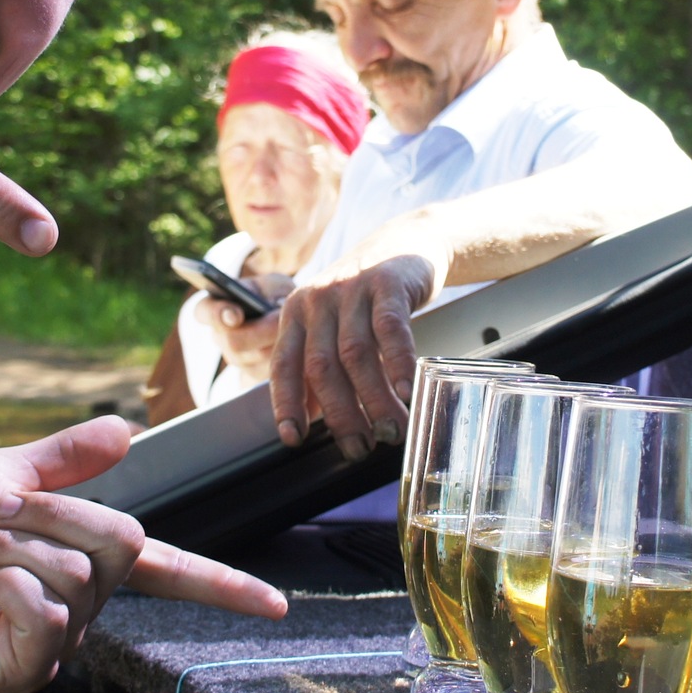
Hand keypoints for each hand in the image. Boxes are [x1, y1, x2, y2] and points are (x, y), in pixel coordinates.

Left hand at [0, 416, 285, 692]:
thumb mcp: (0, 475)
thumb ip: (65, 459)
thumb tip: (128, 431)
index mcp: (87, 563)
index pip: (171, 571)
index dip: (225, 587)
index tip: (278, 605)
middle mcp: (85, 605)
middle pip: (125, 539)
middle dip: (52, 510)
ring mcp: (57, 642)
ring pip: (82, 570)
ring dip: (12, 542)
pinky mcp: (25, 670)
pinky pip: (47, 610)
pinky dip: (4, 580)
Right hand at [205, 272, 292, 380]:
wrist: (290, 321)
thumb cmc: (276, 296)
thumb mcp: (273, 284)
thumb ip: (269, 292)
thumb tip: (272, 308)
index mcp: (215, 307)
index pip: (205, 311)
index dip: (217, 314)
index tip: (236, 314)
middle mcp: (220, 336)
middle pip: (233, 342)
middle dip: (261, 332)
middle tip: (282, 320)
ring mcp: (236, 359)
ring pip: (255, 359)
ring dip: (278, 345)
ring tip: (298, 330)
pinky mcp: (253, 377)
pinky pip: (268, 375)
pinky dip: (287, 361)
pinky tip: (302, 348)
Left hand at [269, 253, 437, 460]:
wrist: (404, 243)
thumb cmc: (365, 298)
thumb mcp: (334, 325)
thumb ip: (322, 367)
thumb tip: (311, 421)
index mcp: (296, 315)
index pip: (283, 365)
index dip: (286, 404)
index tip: (293, 439)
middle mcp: (317, 300)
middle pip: (321, 367)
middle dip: (340, 414)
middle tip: (359, 448)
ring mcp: (351, 289)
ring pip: (356, 354)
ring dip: (374, 399)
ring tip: (391, 430)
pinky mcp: (387, 283)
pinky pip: (391, 329)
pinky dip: (398, 364)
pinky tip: (408, 391)